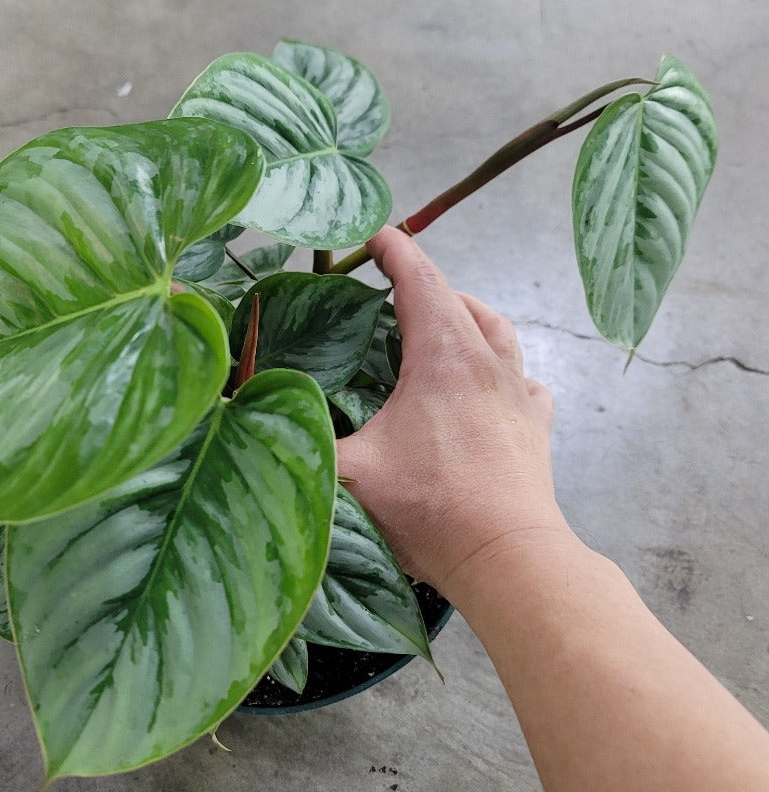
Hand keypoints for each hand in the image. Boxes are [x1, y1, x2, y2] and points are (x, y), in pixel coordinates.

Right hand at [336, 226, 568, 603]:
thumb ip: (301, 439)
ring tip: (443, 321)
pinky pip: (522, 378)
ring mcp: (518, 393)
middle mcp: (487, 362)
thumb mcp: (350, 473)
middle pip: (459, 300)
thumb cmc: (431, 509)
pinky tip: (487, 385)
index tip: (374, 234)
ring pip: (498, 331)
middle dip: (425, 281)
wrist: (508, 557)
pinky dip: (501, 367)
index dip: (394, 251)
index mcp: (443, 357)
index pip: (419, 281)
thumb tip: (257, 420)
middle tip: (391, 284)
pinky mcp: (535, 426)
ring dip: (468, 315)